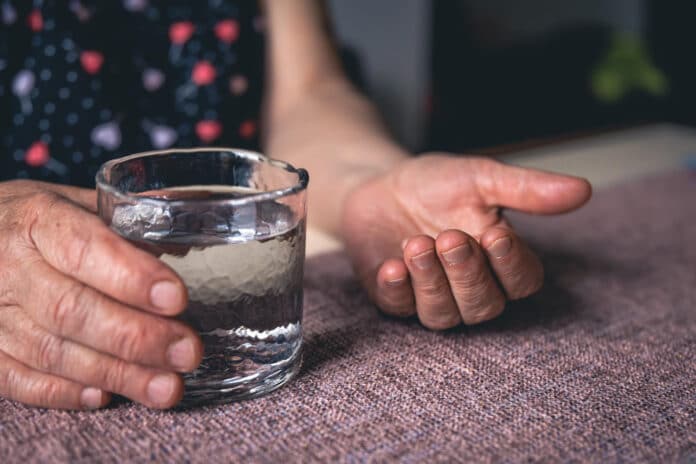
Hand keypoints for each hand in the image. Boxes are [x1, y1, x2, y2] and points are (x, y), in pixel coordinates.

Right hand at [0, 180, 201, 409]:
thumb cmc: (40, 222)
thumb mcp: (78, 203)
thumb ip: (130, 223)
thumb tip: (192, 241)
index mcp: (36, 219)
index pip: (82, 248)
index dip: (131, 277)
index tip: (177, 298)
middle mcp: (8, 266)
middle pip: (70, 309)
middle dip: (136, 336)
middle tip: (187, 352)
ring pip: (51, 351)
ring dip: (115, 373)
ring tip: (166, 387)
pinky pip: (18, 380)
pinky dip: (64, 392)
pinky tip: (106, 396)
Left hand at [341, 154, 591, 328]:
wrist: (380, 183)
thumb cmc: (436, 185)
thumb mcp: (479, 178)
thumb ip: (525, 189)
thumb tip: (584, 189)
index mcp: (498, 262)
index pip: (522, 282)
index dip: (512, 265)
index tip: (496, 235)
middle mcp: (468, 288)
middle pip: (484, 305)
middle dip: (467, 273)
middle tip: (450, 237)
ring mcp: (429, 297)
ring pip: (443, 315)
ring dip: (432, 282)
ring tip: (417, 243)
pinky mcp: (392, 297)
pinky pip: (398, 307)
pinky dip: (396, 290)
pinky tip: (392, 267)